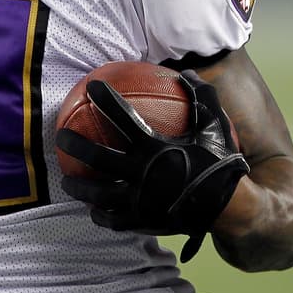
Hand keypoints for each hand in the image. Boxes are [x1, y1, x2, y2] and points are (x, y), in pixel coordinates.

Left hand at [56, 70, 248, 260]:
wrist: (231, 209)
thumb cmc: (222, 163)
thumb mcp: (215, 126)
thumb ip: (201, 97)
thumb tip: (186, 72)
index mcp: (156, 147)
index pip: (123, 117)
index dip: (105, 99)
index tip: (91, 87)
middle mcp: (142, 172)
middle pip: (96, 156)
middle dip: (74, 145)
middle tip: (60, 137)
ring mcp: (140, 200)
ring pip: (97, 193)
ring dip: (78, 185)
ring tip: (66, 180)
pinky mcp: (142, 221)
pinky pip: (114, 219)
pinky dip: (100, 214)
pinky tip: (93, 210)